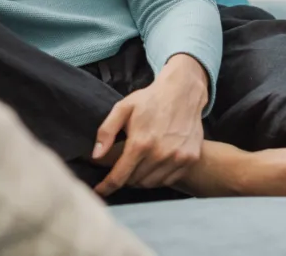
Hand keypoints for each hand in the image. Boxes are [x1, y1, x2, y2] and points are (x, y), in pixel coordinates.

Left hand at [92, 54, 207, 195]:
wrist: (182, 92)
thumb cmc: (150, 100)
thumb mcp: (122, 109)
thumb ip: (106, 132)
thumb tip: (95, 155)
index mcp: (140, 143)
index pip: (119, 176)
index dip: (106, 187)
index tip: (99, 192)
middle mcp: (160, 154)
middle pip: (134, 181)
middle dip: (123, 177)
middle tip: (120, 166)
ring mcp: (177, 158)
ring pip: (150, 183)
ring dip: (139, 179)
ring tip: (136, 165)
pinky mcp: (190, 159)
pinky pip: (168, 180)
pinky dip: (157, 177)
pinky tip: (152, 164)